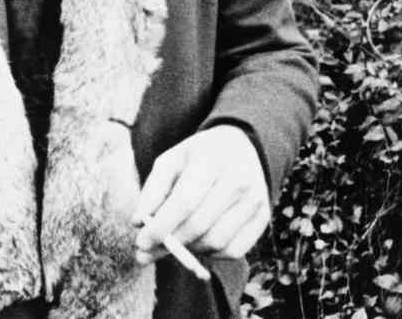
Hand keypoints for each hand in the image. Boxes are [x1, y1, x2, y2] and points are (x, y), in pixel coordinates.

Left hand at [132, 125, 269, 266]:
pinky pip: (234, 251)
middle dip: (170, 244)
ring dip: (189, 249)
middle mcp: (238, 180)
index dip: (161, 226)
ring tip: (173, 241)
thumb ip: (153, 190)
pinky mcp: (264, 218)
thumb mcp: (171, 160)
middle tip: (147, 252)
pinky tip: (197, 242)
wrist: (241, 146)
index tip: (140, 242)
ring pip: (216, 242)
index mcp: (211, 160)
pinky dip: (210, 254)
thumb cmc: (198, 156)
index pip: (185, 202)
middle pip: (200, 225)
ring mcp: (255, 200)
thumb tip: (138, 223)